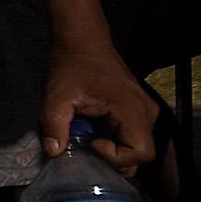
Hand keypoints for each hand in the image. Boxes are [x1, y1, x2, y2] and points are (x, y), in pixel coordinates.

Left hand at [40, 38, 157, 171]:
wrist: (82, 41)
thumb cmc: (72, 65)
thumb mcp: (56, 96)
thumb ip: (54, 125)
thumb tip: (54, 152)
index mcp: (133, 110)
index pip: (142, 153)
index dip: (117, 158)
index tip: (91, 143)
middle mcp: (146, 113)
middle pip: (141, 155)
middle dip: (114, 160)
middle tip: (86, 150)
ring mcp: (143, 112)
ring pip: (136, 147)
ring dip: (113, 153)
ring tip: (87, 142)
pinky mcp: (135, 111)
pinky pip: (130, 137)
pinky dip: (113, 143)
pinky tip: (91, 135)